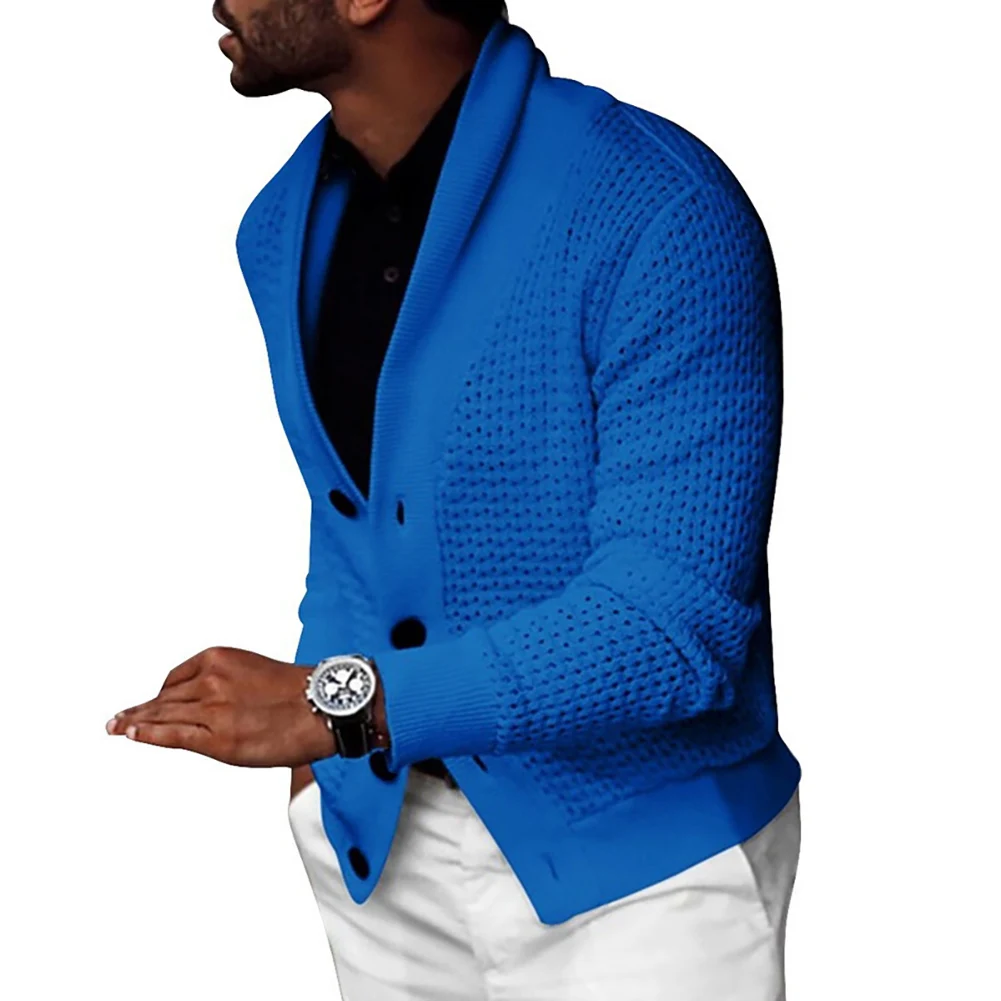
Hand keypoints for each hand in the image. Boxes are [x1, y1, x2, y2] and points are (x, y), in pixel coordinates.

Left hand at [105, 646, 338, 767]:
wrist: (325, 707)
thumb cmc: (299, 693)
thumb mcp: (254, 671)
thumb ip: (226, 682)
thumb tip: (210, 702)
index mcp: (219, 658)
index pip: (177, 677)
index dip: (161, 694)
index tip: (150, 703)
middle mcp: (210, 679)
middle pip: (165, 697)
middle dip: (141, 709)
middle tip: (118, 718)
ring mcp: (211, 709)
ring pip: (163, 715)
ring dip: (136, 721)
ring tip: (118, 726)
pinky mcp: (216, 738)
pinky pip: (171, 735)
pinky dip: (146, 734)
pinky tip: (130, 733)